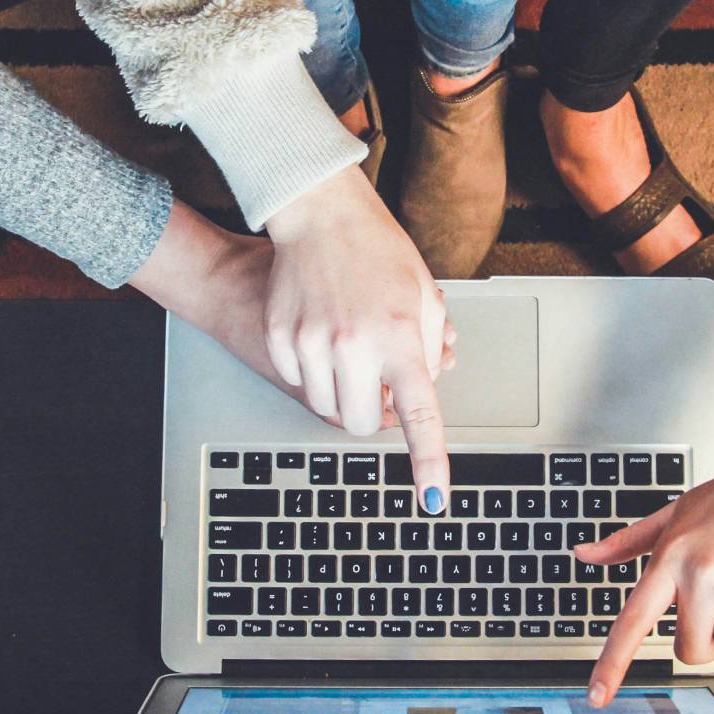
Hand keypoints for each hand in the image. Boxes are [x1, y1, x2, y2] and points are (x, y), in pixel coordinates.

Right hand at [262, 168, 453, 508]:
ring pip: (326, 407)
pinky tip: (321, 332)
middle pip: (360, 423)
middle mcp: (354, 345)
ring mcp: (311, 343)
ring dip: (342, 391)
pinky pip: (298, 381)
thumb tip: (423, 390)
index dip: (428, 462)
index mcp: (401, 337)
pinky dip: (312, 370)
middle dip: (371, 414)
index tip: (434, 498)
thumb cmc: (378, 251)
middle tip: (378, 383)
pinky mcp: (280, 338)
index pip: (419, 415)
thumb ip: (430, 350)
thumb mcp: (424, 297)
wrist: (320, 214)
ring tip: (350, 347)